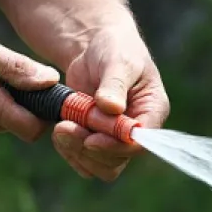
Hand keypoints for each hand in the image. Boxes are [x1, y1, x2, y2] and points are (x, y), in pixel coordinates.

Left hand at [52, 24, 169, 180]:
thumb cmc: (113, 48)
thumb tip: (111, 108)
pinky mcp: (95, 139)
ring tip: (60, 127)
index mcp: (152, 111)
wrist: (93, 46)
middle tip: (64, 127)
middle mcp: (135, 130)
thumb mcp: (117, 60)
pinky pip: (83, 160)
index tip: (91, 139)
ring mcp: (114, 138)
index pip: (140, 143)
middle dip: (90, 149)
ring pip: (100, 166)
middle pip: (118, 160)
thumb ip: (115, 84)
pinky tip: (58, 129)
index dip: (116, 146)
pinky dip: (68, 150)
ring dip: (77, 152)